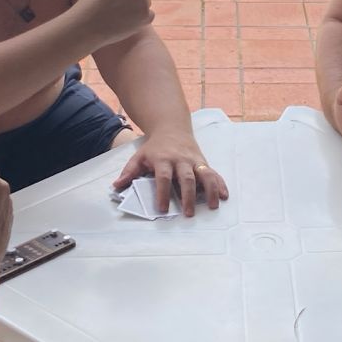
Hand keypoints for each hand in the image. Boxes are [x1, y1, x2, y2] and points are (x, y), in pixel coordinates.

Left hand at [112, 131, 227, 217]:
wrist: (171, 127)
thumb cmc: (154, 147)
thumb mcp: (139, 156)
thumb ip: (129, 171)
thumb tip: (116, 186)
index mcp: (163, 159)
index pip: (163, 177)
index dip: (163, 193)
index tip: (163, 209)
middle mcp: (181, 160)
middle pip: (186, 178)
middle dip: (188, 196)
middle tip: (188, 214)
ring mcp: (194, 160)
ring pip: (205, 174)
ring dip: (210, 190)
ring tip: (213, 206)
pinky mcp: (203, 162)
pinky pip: (214, 173)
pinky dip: (220, 184)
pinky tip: (224, 196)